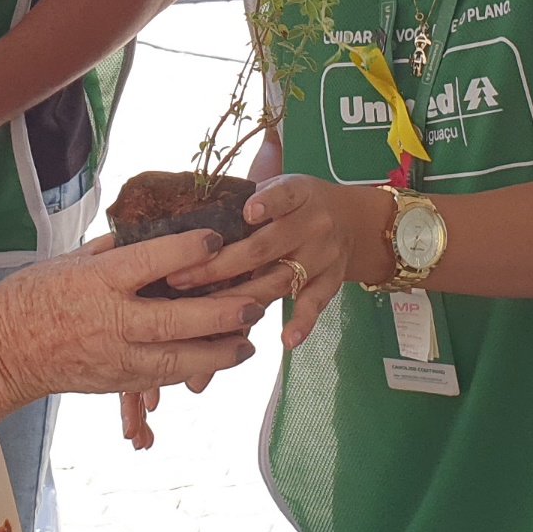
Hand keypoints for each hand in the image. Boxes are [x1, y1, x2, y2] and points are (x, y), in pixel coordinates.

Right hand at [0, 231, 261, 410]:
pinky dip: (195, 368)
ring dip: (219, 352)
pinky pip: (164, 377)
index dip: (188, 250)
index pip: (151, 261)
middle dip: (221, 314)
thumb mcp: (69, 262)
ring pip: (178, 359)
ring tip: (250, 342)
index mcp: (98, 281)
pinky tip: (217, 358)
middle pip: (176, 319)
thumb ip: (113, 252)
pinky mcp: (117, 380)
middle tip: (255, 305)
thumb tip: (151, 235)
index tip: (217, 238)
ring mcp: (115, 356)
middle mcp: (111, 321)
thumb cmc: (31, 299)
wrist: (1, 353)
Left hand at [170, 173, 387, 348]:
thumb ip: (246, 203)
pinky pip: (314, 304)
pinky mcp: (330, 281)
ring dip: (244, 300)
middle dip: (220, 266)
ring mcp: (323, 256)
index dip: (267, 203)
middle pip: (264, 248)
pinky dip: (302, 322)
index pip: (283, 195)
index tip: (246, 213)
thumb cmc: (295, 206)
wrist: (352, 220)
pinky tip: (287, 340)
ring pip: (280, 280)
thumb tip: (188, 223)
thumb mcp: (279, 191)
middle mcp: (313, 224)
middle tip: (181, 279)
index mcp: (298, 194)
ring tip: (210, 316)